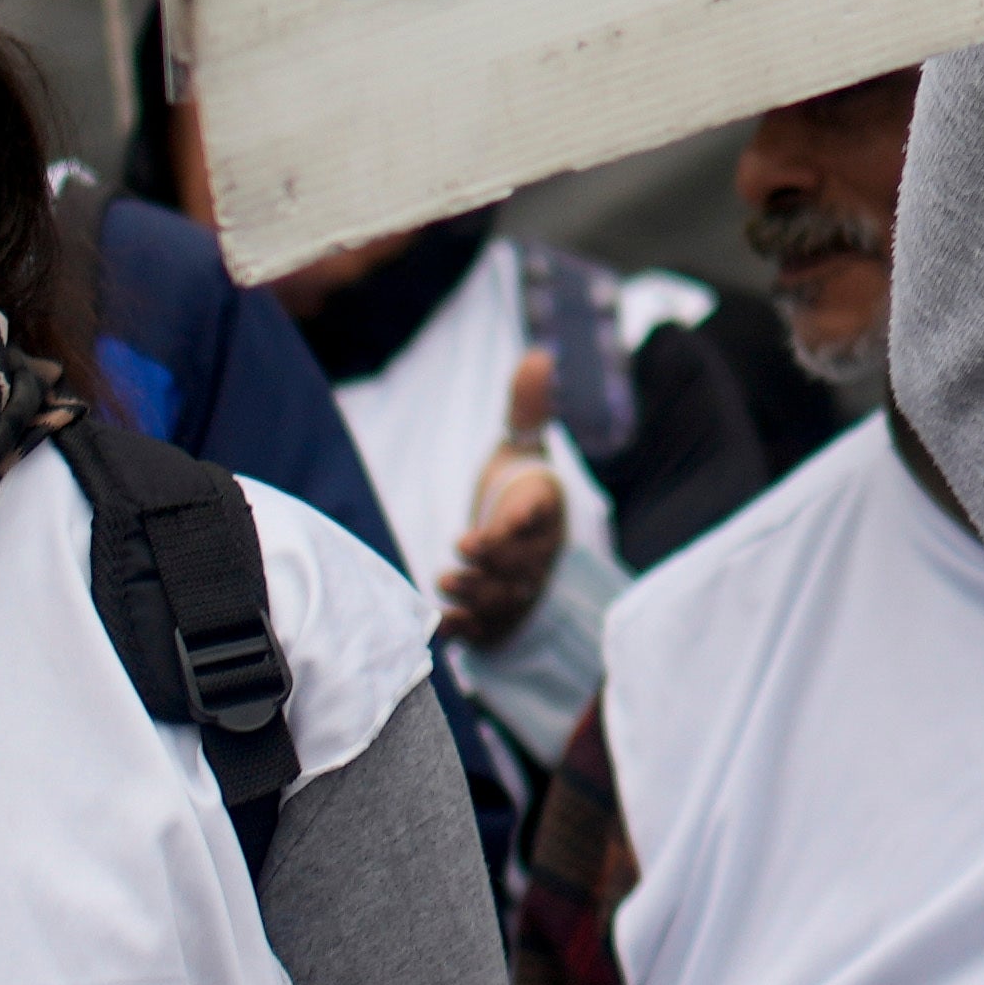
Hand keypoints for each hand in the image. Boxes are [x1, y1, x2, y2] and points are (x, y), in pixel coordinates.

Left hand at [438, 400, 573, 645]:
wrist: (521, 549)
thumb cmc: (518, 493)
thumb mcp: (521, 450)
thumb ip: (527, 408)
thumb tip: (538, 354)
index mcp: (542, 511)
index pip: (540, 514)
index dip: (527, 516)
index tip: (510, 514)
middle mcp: (536, 554)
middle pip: (524, 563)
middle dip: (496, 559)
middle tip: (463, 548)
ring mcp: (519, 589)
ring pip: (506, 599)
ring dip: (478, 593)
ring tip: (445, 582)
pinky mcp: (498, 617)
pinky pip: (485, 629)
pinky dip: (465, 630)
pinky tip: (441, 625)